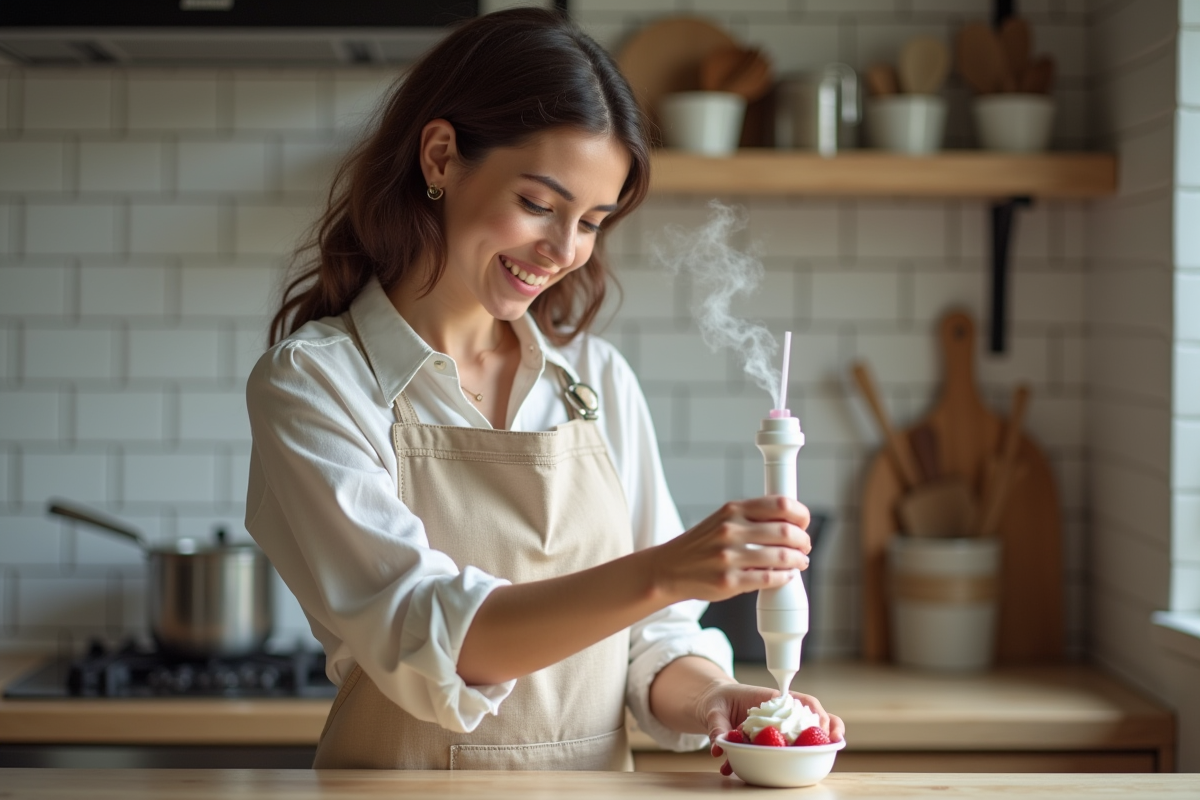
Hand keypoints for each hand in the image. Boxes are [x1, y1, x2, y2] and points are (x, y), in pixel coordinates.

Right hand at [650, 497, 810, 603]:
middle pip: (786, 531)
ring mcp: (729, 557)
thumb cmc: (700, 546)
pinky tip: (786, 576)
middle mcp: (731, 530)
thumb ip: (751, 518)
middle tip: (805, 546)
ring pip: (781, 556)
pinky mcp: (729, 582)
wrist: (668, 570)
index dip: (800, 514)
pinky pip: (769, 578)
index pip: (780, 504)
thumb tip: (789, 523)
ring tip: (799, 562)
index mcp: (732, 510)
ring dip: (798, 560)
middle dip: (803, 540)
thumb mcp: (722, 520)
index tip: (804, 522)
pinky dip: (785, 577)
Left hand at [698, 682, 843, 762]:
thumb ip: (718, 726)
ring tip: (827, 754)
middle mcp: (780, 713)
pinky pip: (786, 750)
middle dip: (826, 728)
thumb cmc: (718, 701)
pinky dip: (794, 759)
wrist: (712, 705)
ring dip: (818, 743)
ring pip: (805, 733)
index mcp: (770, 699)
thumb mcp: (714, 710)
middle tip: (834, 742)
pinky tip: (794, 768)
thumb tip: (720, 745)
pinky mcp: (772, 743)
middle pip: (811, 716)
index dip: (815, 712)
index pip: (800, 700)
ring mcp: (778, 728)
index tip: (821, 726)